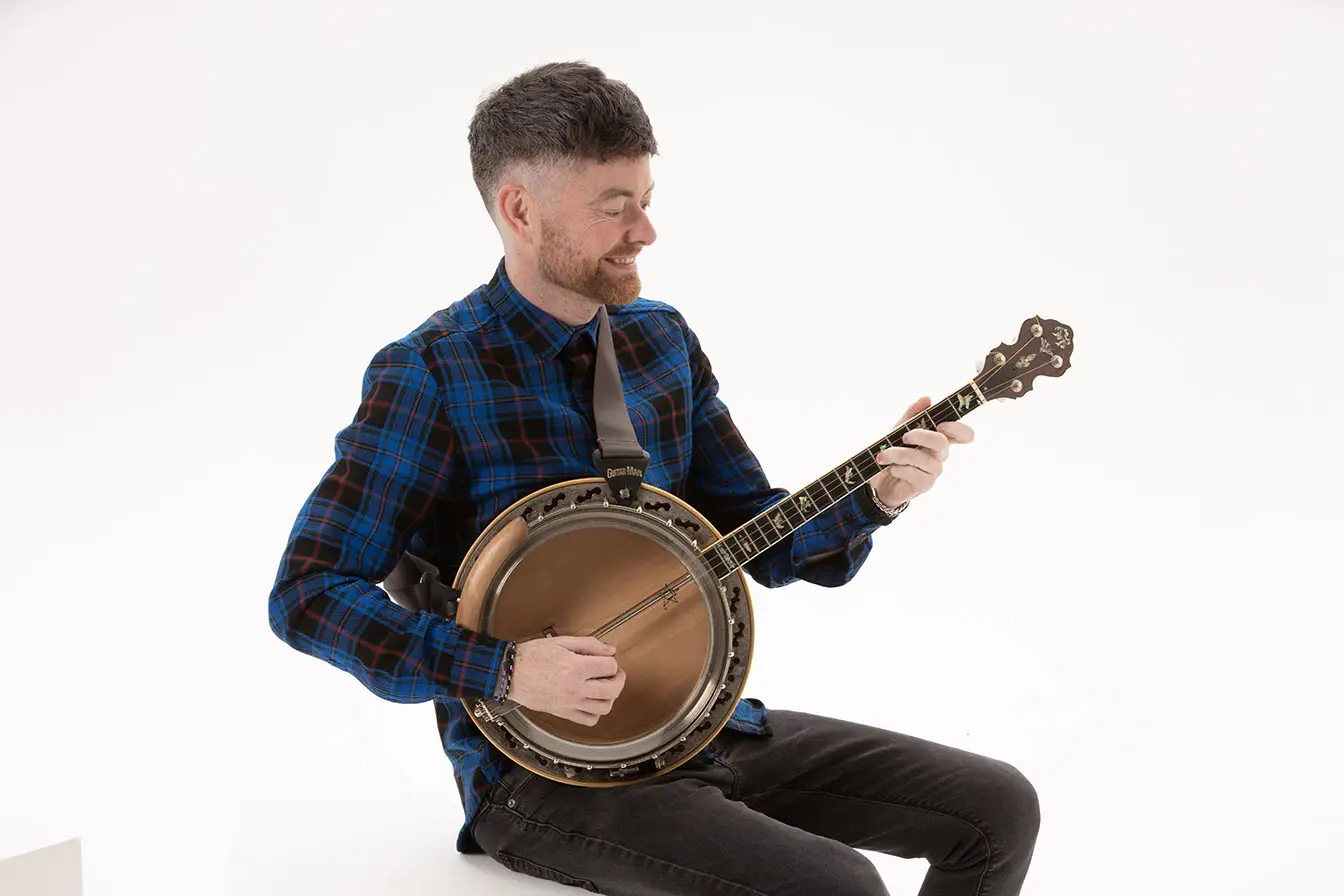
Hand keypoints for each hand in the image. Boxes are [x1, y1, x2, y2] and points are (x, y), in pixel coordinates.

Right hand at [506, 635, 626, 726]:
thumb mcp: (562, 641)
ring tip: (604, 687)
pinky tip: (592, 702)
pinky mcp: (562, 713)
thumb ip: (589, 644)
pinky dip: (596, 713)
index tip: (608, 660)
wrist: (510, 673)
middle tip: (615, 674)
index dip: (612, 662)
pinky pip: (589, 720)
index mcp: (576, 667)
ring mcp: (570, 703)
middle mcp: (575, 688)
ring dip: (610, 697)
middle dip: (619, 680)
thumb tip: (611, 650)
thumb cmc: (532, 655)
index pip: (610, 667)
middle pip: (613, 690)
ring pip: (604, 707)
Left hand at [870, 397, 974, 507]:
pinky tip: (890, 469)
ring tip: (883, 455)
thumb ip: (912, 415)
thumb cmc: (894, 453)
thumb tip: (927, 399)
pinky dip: (897, 468)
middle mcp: (940, 455)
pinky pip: (912, 473)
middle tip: (904, 436)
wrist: (880, 481)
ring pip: (922, 458)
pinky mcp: (924, 484)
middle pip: (942, 443)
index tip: (940, 425)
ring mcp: (934, 471)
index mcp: (938, 439)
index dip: (957, 429)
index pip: (963, 435)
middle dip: (921, 436)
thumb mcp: (899, 430)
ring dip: (898, 454)